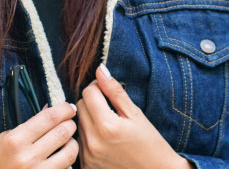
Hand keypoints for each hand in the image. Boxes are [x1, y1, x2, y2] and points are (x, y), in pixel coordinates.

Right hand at [0, 101, 78, 168]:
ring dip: (72, 143)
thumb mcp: (7, 137)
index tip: (69, 107)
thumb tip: (52, 109)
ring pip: (70, 152)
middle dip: (70, 124)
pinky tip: (61, 155)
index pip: (49, 118)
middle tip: (69, 122)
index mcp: (16, 139)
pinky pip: (65, 168)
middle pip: (63, 132)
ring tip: (67, 140)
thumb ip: (30, 124)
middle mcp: (27, 156)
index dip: (64, 109)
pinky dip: (66, 159)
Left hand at [76, 64, 190, 168]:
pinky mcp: (86, 166)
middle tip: (109, 108)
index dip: (98, 87)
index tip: (107, 91)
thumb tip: (100, 69)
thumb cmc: (150, 144)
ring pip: (78, 124)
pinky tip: (104, 140)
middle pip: (79, 107)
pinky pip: (79, 142)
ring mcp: (88, 156)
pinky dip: (88, 137)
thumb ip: (115, 91)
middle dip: (92, 102)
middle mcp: (93, 142)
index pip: (88, 92)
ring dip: (89, 120)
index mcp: (107, 125)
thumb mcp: (135, 114)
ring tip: (108, 126)